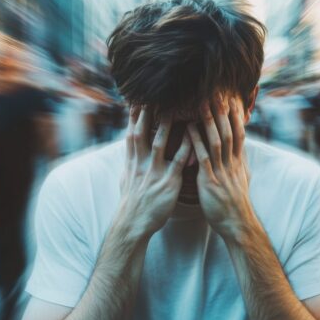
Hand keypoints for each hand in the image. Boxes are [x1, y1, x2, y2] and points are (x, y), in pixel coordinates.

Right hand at [119, 106, 191, 238]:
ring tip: (172, 109)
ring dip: (165, 126)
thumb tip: (129, 149)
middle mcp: (141, 164)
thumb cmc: (132, 202)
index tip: (136, 100)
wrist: (134, 223)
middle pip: (141, 133)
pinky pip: (178, 162)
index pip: (131, 134)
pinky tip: (193, 137)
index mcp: (131, 162)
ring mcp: (154, 172)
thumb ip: (131, 161)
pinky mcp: (168, 182)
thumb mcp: (126, 178)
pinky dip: (186, 149)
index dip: (133, 117)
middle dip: (145, 114)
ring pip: (159, 143)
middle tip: (151, 96)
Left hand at [187, 95, 254, 241]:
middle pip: (229, 131)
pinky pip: (203, 157)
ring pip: (217, 140)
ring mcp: (221, 171)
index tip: (233, 98)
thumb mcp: (240, 179)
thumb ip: (237, 163)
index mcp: (238, 162)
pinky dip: (197, 141)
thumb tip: (239, 151)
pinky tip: (189, 128)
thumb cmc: (235, 204)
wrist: (237, 224)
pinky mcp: (210, 180)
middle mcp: (232, 163)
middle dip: (223, 112)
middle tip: (217, 93)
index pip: (239, 133)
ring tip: (203, 104)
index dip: (236, 115)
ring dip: (210, 121)